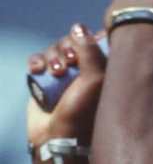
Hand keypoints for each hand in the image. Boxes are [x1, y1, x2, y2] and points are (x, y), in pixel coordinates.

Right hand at [26, 24, 105, 146]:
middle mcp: (85, 71)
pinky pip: (39, 60)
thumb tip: (78, 27)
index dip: (88, 38)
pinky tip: (38, 70)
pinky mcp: (45, 80)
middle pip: (73, 41)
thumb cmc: (84, 111)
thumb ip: (91, 49)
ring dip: (52, 56)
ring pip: (55, 49)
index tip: (86, 47)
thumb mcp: (96, 78)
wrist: (59, 136)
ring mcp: (65, 75)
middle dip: (67, 47)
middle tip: (69, 63)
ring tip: (56, 72)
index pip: (96, 40)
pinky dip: (37, 61)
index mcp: (104, 70)